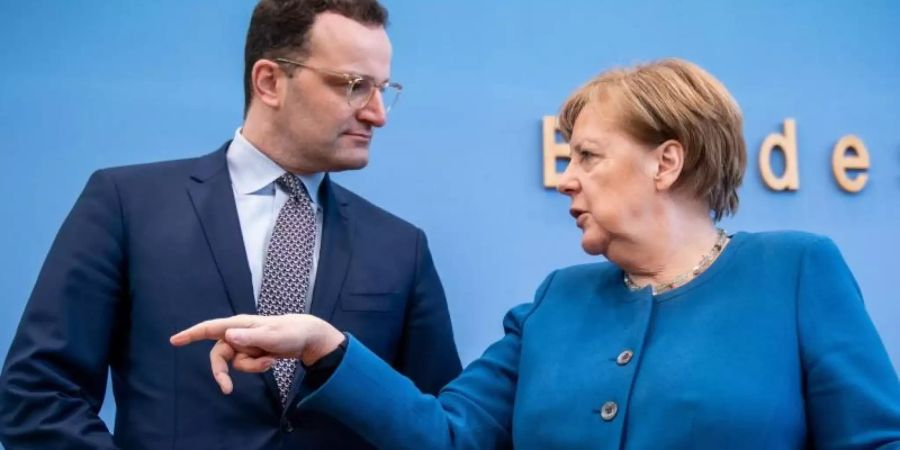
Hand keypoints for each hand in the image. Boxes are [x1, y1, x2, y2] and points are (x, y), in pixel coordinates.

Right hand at [169, 314, 343, 393]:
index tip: (174, 341)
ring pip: (236, 363)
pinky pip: (247, 365)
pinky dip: (259, 366)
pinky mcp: (252, 352)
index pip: (210, 328)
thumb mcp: (273, 336)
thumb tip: (228, 336)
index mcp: (240, 325)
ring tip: (271, 359)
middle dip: (222, 372)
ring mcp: (245, 344)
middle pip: (219, 355)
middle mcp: (239, 334)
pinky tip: (272, 359)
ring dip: (253, 366)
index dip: (191, 334)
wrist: (306, 337)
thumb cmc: (291, 331)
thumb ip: (251, 338)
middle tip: (226, 389)